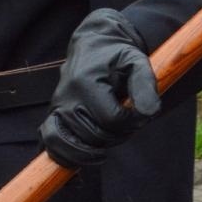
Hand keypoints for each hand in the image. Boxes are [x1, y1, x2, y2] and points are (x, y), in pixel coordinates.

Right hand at [39, 8, 159, 167]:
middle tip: (129, 125)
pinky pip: (52, 143)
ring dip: (94, 150)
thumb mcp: (137, 61)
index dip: (132, 123)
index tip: (142, 114)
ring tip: (109, 145)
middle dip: (118, 136)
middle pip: (93, 135)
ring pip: (72, 144)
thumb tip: (150, 112)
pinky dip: (67, 155)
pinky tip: (85, 156)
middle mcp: (67, 95)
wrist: (95, 44)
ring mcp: (56, 107)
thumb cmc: (118, 55)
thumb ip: (146, 85)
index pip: (111, 119)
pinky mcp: (53, 115)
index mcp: (86, 81)